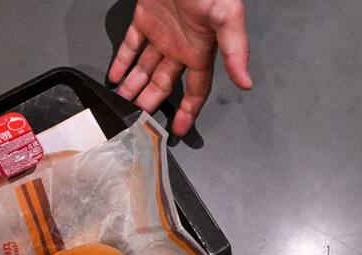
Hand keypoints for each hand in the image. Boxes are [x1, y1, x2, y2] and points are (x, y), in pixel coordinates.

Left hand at [108, 0, 250, 136]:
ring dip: (134, 87)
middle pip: (164, 84)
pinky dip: (121, 61)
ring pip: (145, 68)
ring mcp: (162, 32)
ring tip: (122, 104)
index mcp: (200, 49)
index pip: (196, 90)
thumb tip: (246, 82)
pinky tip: (115, 77)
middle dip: (152, 103)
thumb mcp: (226, 16)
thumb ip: (235, 49)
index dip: (188, 111)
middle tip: (137, 122)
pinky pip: (130, 45)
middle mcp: (180, 45)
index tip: (179, 131)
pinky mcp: (144, 18)